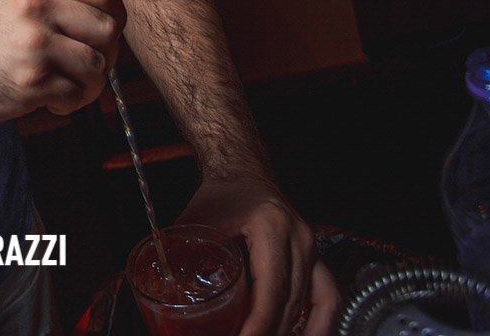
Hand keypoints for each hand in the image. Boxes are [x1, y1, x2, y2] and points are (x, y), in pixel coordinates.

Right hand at [0, 0, 124, 124]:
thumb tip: (96, 0)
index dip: (113, 10)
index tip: (106, 28)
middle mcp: (34, 8)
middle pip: (106, 28)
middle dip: (106, 51)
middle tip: (91, 64)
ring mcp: (33, 45)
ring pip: (97, 64)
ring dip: (90, 82)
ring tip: (69, 86)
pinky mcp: (31, 82)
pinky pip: (76, 94)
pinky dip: (70, 102)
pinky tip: (50, 100)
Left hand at [177, 177, 338, 335]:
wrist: (242, 170)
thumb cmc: (222, 193)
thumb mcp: (197, 219)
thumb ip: (178, 252)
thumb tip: (161, 286)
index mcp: (271, 226)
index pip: (271, 287)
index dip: (259, 324)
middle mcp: (299, 237)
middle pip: (292, 301)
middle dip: (271, 332)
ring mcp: (311, 247)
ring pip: (315, 301)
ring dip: (295, 331)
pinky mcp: (314, 257)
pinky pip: (328, 296)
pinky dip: (320, 322)